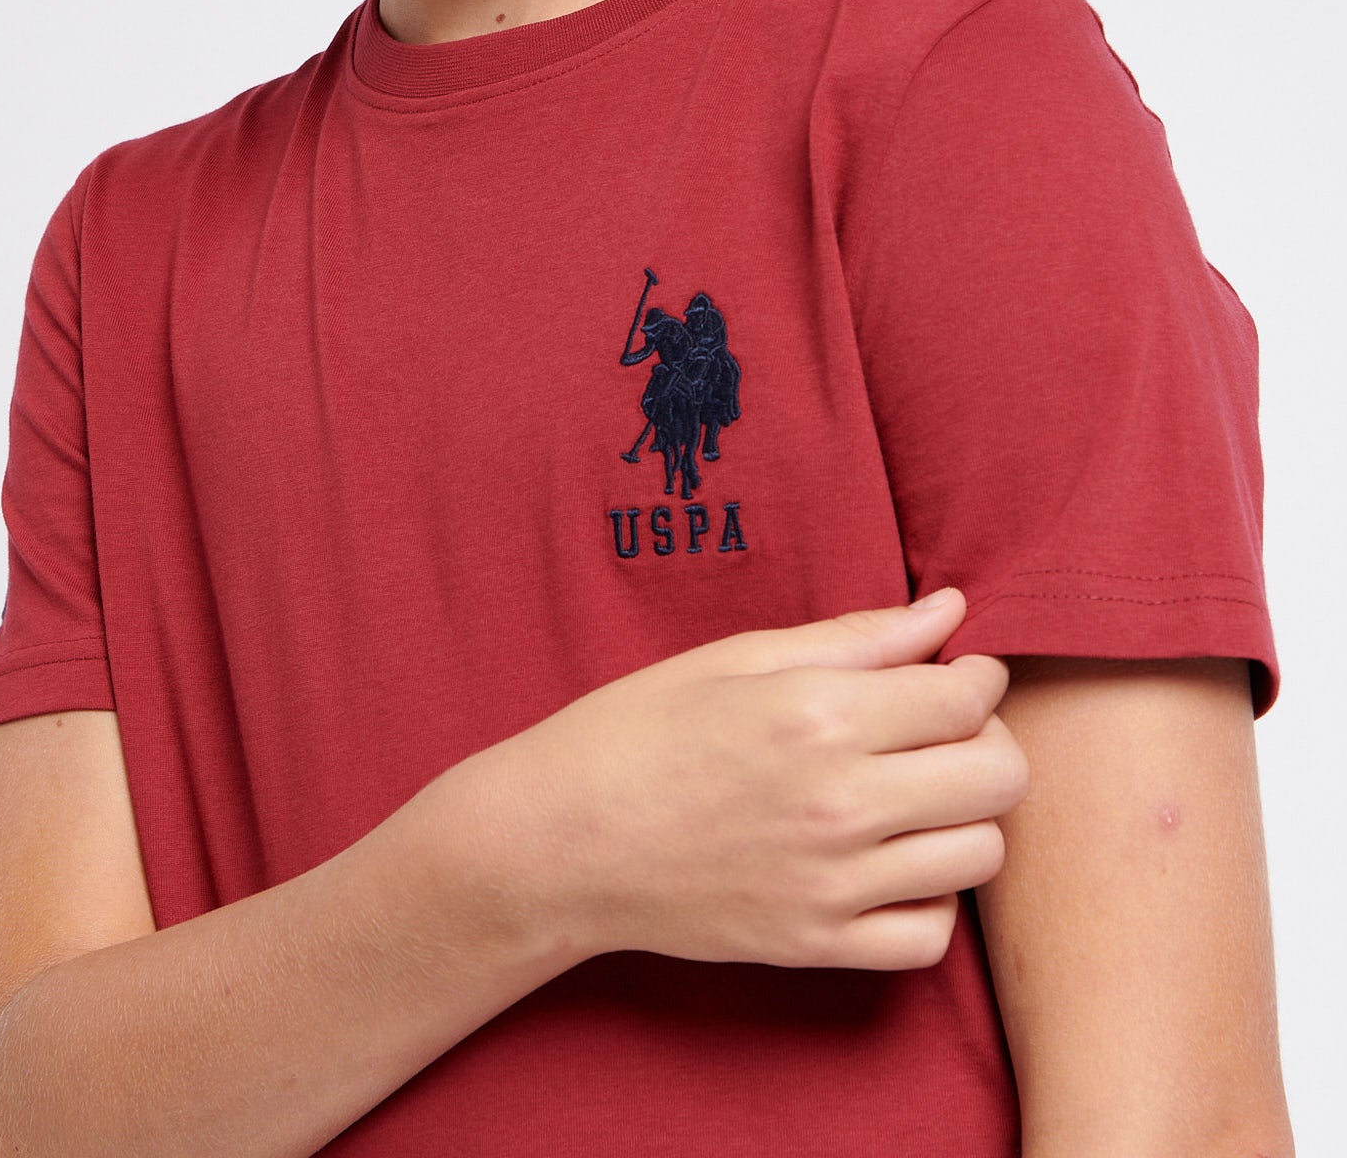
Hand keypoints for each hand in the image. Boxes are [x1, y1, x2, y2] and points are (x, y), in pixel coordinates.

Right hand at [448, 588, 1027, 971]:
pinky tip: (893, 864)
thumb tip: (952, 612)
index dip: (979, 679)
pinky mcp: (815, 946)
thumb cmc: (640, 729)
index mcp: (819, 715)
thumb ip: (857, 637)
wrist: (561, 839)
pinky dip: (931, 901)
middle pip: (998, 779)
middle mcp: (839, 803)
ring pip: (979, 857)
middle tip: (944, 732)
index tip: (962, 674)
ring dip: (965, 819)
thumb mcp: (740, 656)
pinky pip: (930, 937)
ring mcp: (831, 885)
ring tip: (917, 795)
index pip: (966, 700)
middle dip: (989, 743)